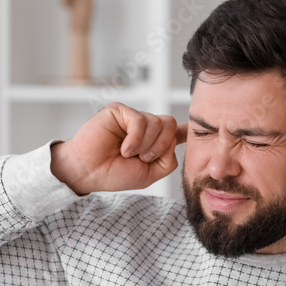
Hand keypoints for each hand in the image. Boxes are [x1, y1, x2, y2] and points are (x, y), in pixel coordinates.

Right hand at [51, 103, 187, 194]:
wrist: (88, 172)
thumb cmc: (114, 174)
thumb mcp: (149, 174)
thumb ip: (168, 160)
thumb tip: (174, 141)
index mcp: (153, 142)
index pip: (174, 132)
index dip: (186, 130)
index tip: (197, 128)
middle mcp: (144, 128)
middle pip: (170, 124)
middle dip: (161, 145)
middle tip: (144, 158)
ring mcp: (132, 118)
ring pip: (158, 123)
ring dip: (146, 144)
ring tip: (129, 154)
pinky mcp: (120, 111)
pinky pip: (140, 120)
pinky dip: (135, 138)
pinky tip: (124, 148)